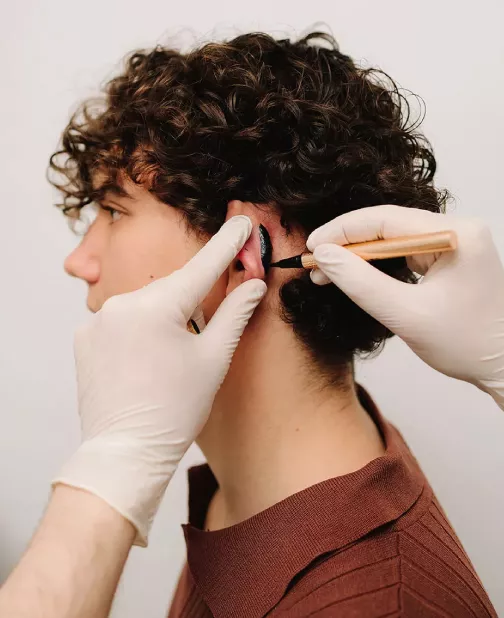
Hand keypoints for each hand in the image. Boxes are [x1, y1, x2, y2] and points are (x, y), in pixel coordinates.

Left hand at [53, 215, 266, 545]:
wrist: (125, 452)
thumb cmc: (175, 411)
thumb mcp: (213, 359)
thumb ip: (235, 314)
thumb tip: (254, 284)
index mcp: (158, 308)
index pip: (202, 267)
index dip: (227, 244)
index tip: (242, 222)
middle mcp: (121, 305)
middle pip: (171, 288)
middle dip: (193, 298)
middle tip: (204, 327)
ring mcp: (97, 321)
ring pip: (145, 304)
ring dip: (164, 317)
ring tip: (169, 358)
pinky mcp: (85, 338)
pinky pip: (121, 320)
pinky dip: (138, 329)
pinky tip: (146, 360)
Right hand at [307, 205, 503, 409]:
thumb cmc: (466, 344)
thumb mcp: (405, 315)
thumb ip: (360, 282)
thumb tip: (324, 256)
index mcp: (455, 234)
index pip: (385, 219)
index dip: (342, 230)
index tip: (312, 247)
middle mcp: (456, 230)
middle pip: (387, 226)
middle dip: (347, 246)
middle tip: (314, 266)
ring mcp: (453, 243)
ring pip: (392, 240)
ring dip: (358, 257)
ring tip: (326, 273)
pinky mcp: (448, 259)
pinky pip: (403, 254)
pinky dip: (376, 266)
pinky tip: (352, 276)